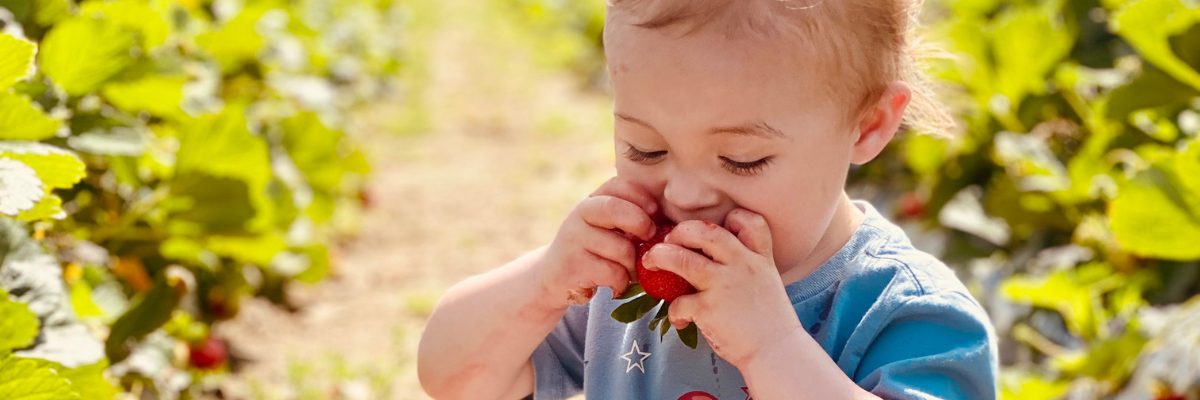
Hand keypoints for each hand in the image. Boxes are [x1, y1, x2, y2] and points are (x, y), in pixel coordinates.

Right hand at [535, 177, 658, 310]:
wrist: (553, 277)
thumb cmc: (594, 251)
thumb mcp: (608, 228)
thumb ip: (630, 219)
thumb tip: (670, 222)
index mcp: (593, 200)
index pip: (618, 185)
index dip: (641, 196)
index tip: (654, 212)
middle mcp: (580, 214)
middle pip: (614, 209)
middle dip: (640, 223)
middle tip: (648, 237)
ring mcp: (574, 239)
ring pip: (621, 249)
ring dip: (633, 264)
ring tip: (627, 270)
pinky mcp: (574, 265)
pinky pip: (614, 273)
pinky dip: (622, 282)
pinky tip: (614, 285)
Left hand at [641, 208, 803, 367]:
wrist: (777, 351)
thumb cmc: (769, 322)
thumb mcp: (767, 283)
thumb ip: (746, 267)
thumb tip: (714, 260)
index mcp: (758, 258)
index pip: (748, 221)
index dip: (730, 219)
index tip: (716, 228)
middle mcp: (741, 265)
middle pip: (705, 232)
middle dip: (681, 231)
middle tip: (670, 241)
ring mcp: (724, 285)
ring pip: (681, 259)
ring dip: (660, 256)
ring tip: (651, 262)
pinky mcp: (709, 309)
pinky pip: (678, 302)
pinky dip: (673, 311)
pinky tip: (680, 320)